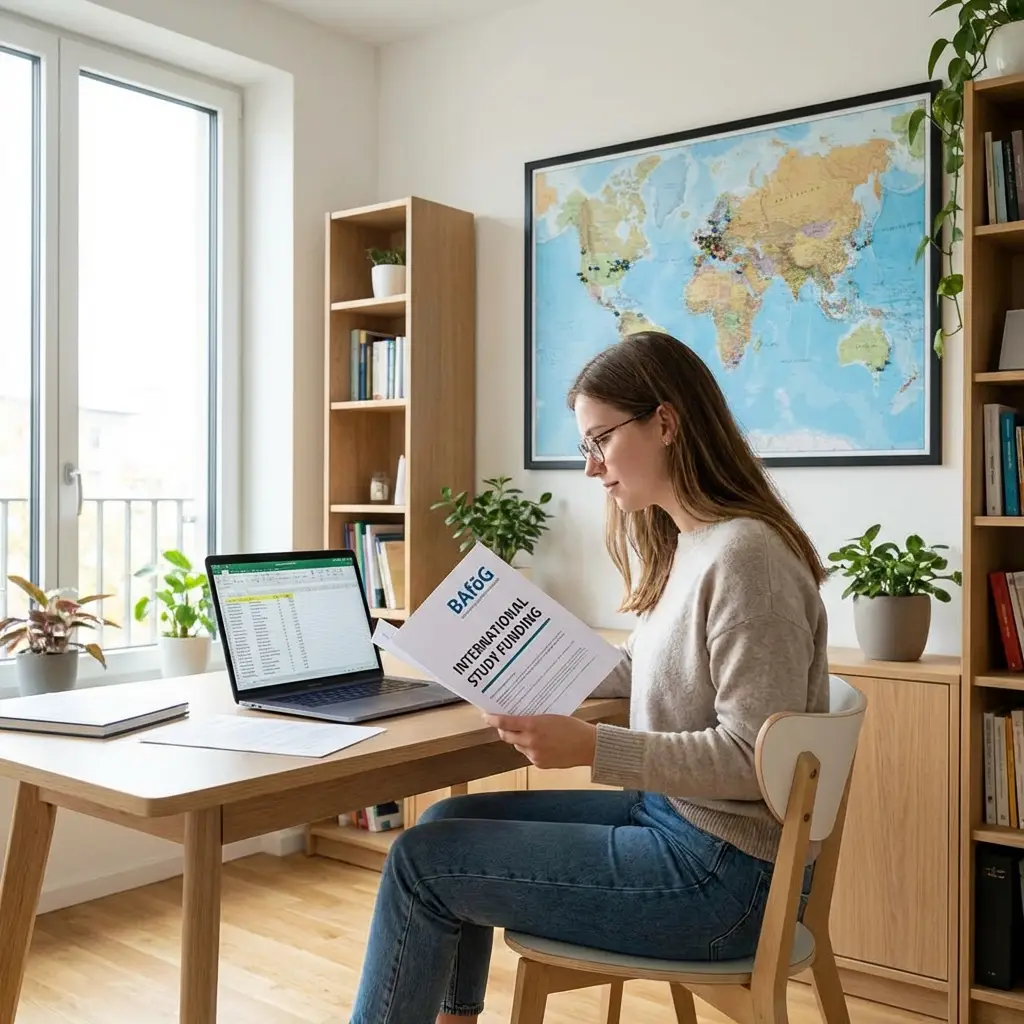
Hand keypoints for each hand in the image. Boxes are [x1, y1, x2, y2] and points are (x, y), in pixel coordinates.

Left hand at [482, 713, 596, 769]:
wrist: (588, 746)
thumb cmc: (572, 726)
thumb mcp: (550, 716)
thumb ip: (533, 719)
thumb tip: (519, 718)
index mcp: (533, 725)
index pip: (504, 722)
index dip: (492, 718)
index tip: (485, 715)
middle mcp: (530, 741)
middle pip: (506, 736)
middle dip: (502, 729)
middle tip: (503, 722)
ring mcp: (534, 754)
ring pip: (517, 745)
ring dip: (518, 739)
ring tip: (529, 732)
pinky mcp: (539, 764)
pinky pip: (528, 754)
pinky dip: (529, 748)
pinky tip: (541, 743)